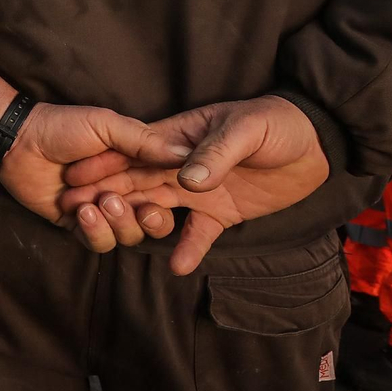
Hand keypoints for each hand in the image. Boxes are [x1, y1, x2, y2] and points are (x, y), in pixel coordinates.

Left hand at [0, 104, 183, 251]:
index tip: (167, 195)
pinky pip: (99, 243)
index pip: (170, 192)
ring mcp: (103, 211)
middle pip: (155, 222)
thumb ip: (145, 142)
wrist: (21, 141)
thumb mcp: (108, 125)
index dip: (172, 199)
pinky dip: (94, 230)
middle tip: (140, 208)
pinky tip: (82, 210)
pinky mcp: (80, 226)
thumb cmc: (65, 126)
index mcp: (139, 168)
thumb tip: (188, 154)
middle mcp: (126, 192)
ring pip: (129, 235)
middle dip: (150, 219)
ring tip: (100, 202)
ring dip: (118, 223)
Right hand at [62, 96, 329, 274]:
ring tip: (116, 239)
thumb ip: (216, 153)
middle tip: (74, 213)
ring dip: (136, 222)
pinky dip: (187, 249)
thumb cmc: (279, 123)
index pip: (135, 151)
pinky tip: (177, 267)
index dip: (104, 164)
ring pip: (157, 209)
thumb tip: (187, 182)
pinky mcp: (221, 213)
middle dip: (106, 196)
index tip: (72, 179)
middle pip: (136, 182)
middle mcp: (180, 165)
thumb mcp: (248, 128)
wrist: (319, 145)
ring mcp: (199, 190)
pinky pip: (198, 234)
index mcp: (180, 136)